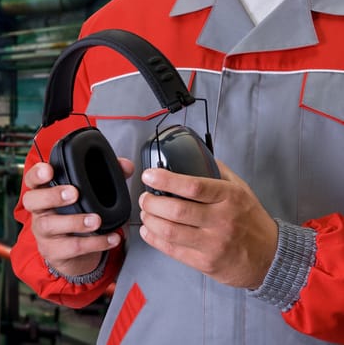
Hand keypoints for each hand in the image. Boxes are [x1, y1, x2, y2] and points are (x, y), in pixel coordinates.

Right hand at [21, 159, 132, 275]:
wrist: (71, 254)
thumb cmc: (76, 216)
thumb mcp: (87, 195)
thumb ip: (106, 177)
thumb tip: (125, 166)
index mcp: (44, 192)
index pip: (32, 180)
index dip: (37, 174)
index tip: (49, 170)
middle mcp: (39, 211)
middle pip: (32, 200)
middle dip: (52, 195)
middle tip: (74, 193)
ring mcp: (43, 232)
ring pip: (50, 225)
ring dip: (74, 221)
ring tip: (96, 220)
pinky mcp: (54, 251)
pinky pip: (71, 247)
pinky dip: (94, 243)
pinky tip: (110, 237)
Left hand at [138, 160, 277, 288]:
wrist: (271, 257)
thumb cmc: (251, 220)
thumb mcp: (241, 190)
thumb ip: (217, 172)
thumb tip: (194, 154)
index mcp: (230, 198)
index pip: (194, 186)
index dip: (166, 180)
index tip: (149, 176)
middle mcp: (222, 220)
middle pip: (176, 210)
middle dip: (151, 203)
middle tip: (145, 198)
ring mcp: (213, 244)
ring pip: (170, 231)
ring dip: (150, 221)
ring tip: (146, 213)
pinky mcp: (205, 263)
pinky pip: (172, 250)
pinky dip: (154, 239)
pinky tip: (149, 230)